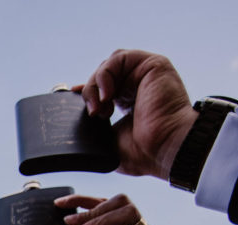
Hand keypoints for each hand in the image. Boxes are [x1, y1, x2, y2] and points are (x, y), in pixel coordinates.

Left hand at [79, 49, 197, 179]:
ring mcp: (146, 74)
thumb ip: (96, 126)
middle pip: (104, 75)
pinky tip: (106, 96)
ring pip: (109, 65)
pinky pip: (119, 58)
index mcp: (131, 100)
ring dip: (96, 85)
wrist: (164, 149)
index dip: (88, 89)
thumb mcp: (109, 139)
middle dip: (91, 92)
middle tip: (94, 114)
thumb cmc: (145, 152)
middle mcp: (140, 85)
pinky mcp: (153, 65)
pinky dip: (105, 75)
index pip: (104, 86)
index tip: (72, 95)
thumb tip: (80, 120)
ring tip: (99, 108)